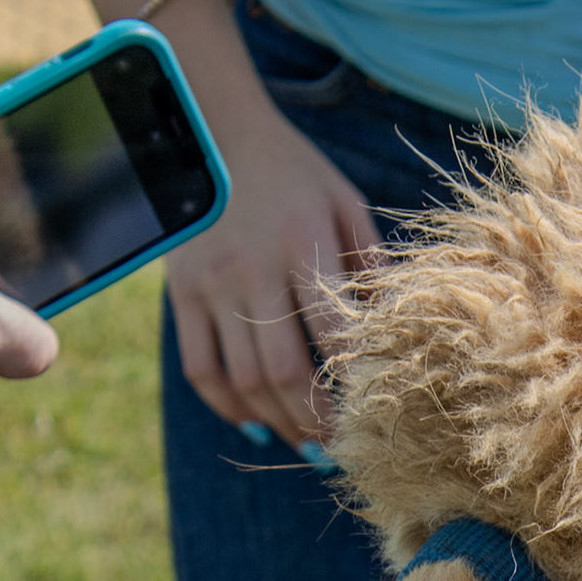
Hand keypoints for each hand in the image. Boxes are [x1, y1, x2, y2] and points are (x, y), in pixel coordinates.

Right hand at [162, 91, 377, 449]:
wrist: (210, 131)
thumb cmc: (294, 174)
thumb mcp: (344, 203)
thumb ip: (370, 265)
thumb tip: (398, 331)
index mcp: (302, 242)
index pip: (334, 333)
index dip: (355, 384)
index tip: (378, 415)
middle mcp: (252, 267)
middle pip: (284, 371)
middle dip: (317, 421)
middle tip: (343, 449)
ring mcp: (211, 283)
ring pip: (244, 380)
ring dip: (279, 422)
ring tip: (307, 441)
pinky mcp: (182, 293)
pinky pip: (201, 367)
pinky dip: (228, 405)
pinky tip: (256, 423)